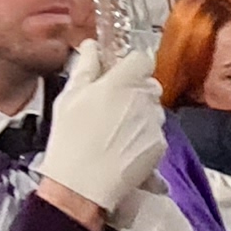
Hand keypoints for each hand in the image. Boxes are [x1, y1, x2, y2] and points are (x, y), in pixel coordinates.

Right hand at [31, 41, 169, 226]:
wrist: (82, 185)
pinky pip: (156, 133)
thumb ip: (86, 67)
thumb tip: (91, 45)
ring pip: (154, 109)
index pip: (142, 58)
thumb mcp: (69, 97)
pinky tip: (123, 148)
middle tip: (112, 106)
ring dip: (141, 114)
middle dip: (135, 90)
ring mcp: (155, 123)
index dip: (131, 65)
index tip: (118, 76)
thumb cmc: (70, 138)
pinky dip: (144, 137)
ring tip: (116, 131)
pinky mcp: (160, 146)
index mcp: (123, 81)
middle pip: (149, 84)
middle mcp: (145, 98)